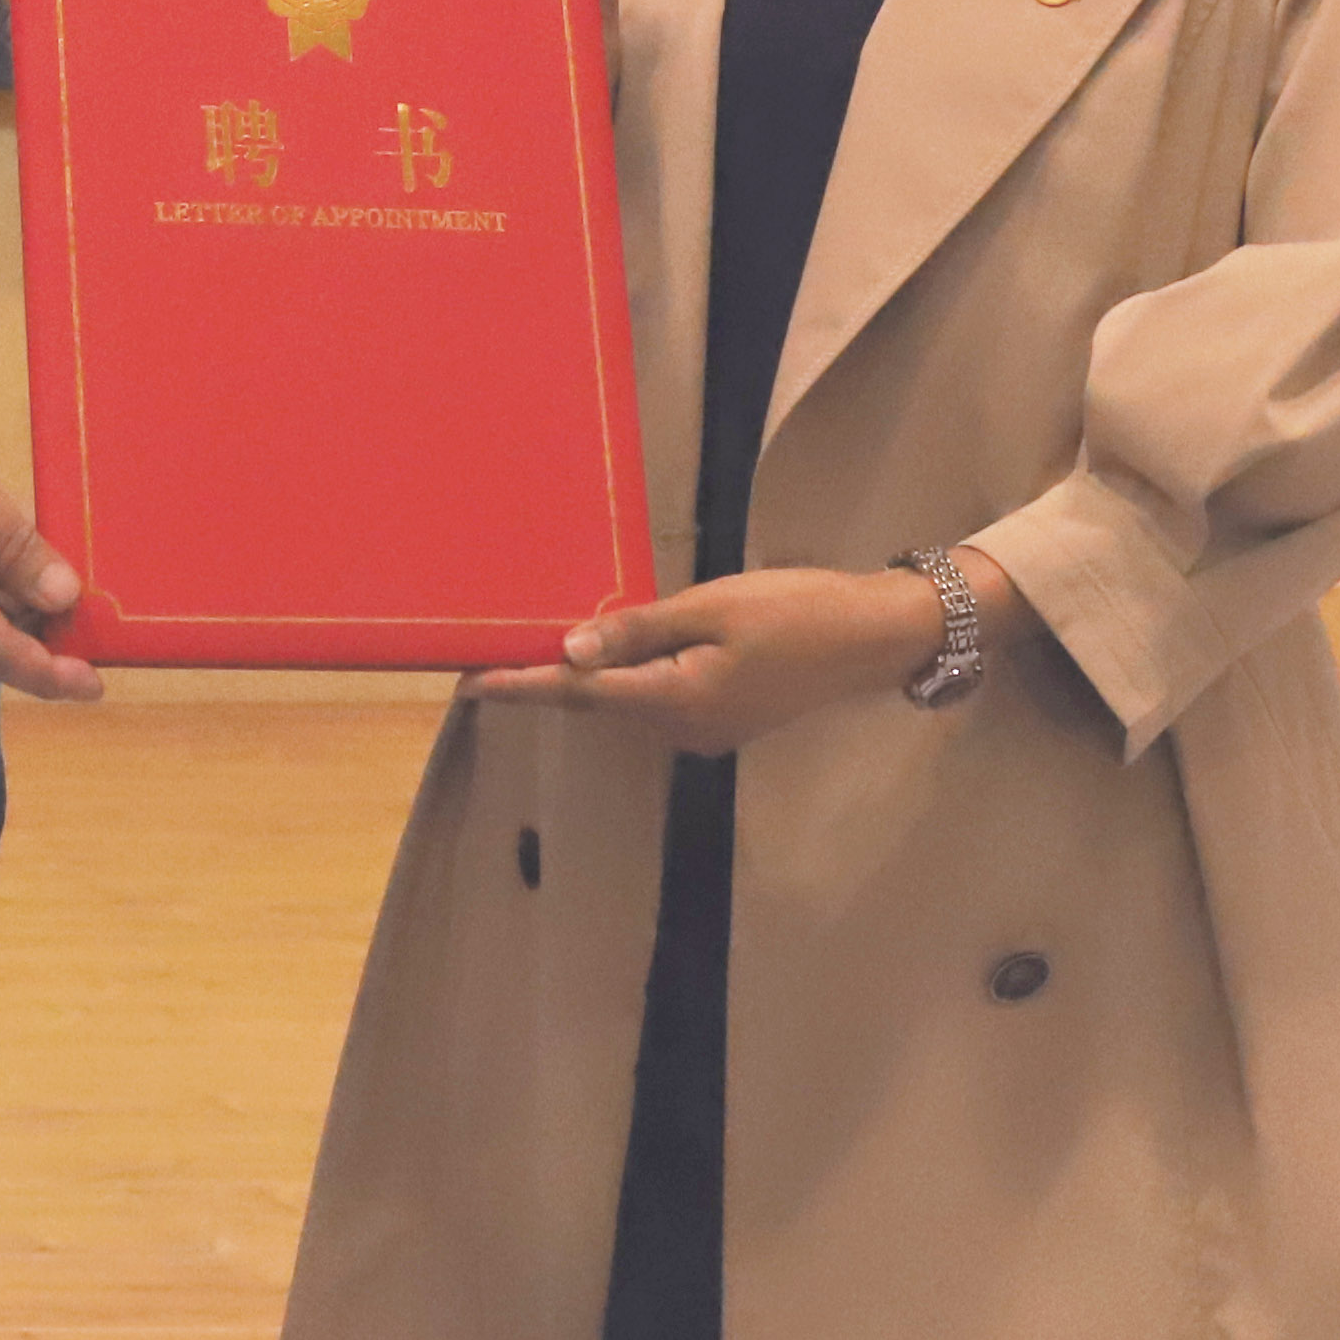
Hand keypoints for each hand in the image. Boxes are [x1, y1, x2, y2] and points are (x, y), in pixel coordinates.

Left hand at [461, 551, 1019, 755]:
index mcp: (676, 701)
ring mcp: (703, 731)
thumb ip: (638, 632)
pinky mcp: (722, 719)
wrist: (872, 636)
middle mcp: (682, 729)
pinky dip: (627, 678)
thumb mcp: (711, 608)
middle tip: (489, 653)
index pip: (580, 694)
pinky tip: (609, 652)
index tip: (468, 685)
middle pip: (598, 704)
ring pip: (627, 702)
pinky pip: (657, 699)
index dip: (522, 687)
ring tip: (537, 645)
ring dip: (587, 679)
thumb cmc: (795, 610)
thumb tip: (569, 652)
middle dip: (546, 681)